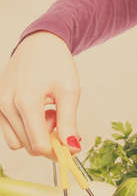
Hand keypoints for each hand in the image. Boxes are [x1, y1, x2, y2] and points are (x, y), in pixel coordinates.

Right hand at [0, 32, 80, 159]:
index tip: (72, 147)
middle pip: (28, 146)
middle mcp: (6, 105)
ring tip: (47, 112)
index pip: (39, 144)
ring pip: (17, 142)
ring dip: (35, 135)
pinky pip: (10, 131)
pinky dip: (25, 128)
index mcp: (26, 101)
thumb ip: (69, 122)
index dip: (58, 152)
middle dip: (49, 140)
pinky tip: (36, 110)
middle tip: (60, 119)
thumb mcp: (69, 91)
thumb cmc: (57, 64)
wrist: (39, 43)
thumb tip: (72, 148)